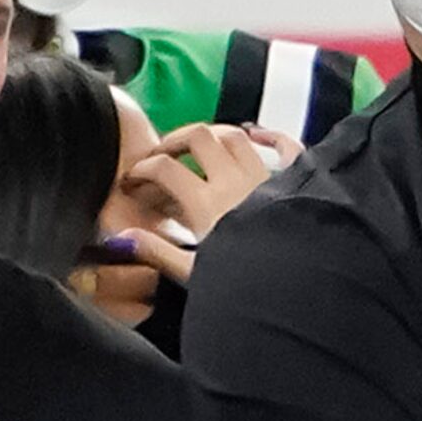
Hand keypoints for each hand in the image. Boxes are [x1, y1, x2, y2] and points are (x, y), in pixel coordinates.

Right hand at [117, 123, 298, 285]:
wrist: (298, 287)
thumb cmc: (249, 282)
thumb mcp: (195, 273)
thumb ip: (158, 252)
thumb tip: (123, 239)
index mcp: (207, 203)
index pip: (165, 168)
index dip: (142, 168)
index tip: (132, 180)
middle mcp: (235, 180)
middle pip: (198, 136)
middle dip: (174, 139)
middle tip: (163, 154)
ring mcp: (266, 176)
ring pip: (235, 135)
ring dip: (214, 135)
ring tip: (201, 145)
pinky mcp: (295, 181)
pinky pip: (285, 145)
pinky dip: (270, 136)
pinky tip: (258, 133)